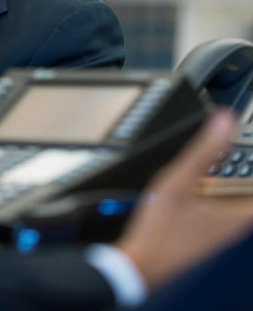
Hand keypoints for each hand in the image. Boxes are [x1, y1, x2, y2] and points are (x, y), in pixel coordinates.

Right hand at [115, 109, 252, 290]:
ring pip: (237, 202)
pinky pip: (223, 210)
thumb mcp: (179, 182)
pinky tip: (197, 188)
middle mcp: (236, 226)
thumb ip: (204, 151)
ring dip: (231, 183)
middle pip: (248, 194)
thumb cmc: (160, 231)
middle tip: (234, 152)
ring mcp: (223, 233)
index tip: (246, 149)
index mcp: (239, 214)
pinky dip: (216, 195)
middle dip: (242, 173)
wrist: (142, 263)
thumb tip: (224, 121)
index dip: (251, 164)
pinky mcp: (208, 235)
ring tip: (215, 166)